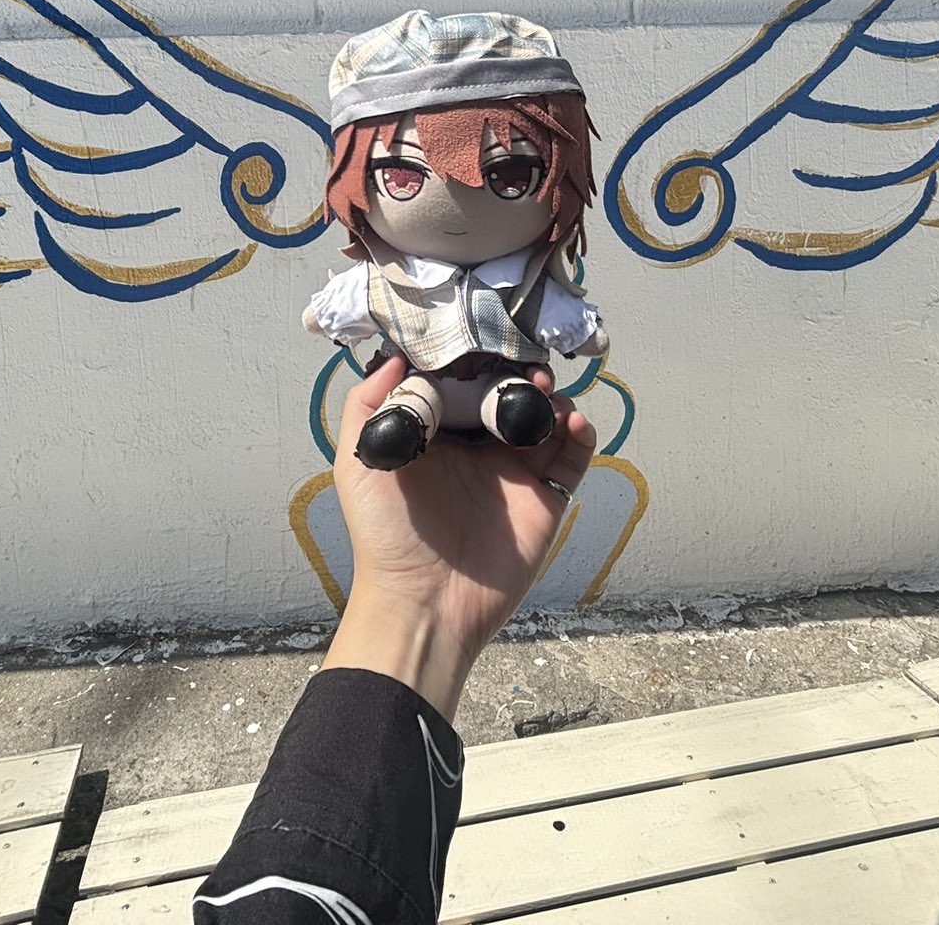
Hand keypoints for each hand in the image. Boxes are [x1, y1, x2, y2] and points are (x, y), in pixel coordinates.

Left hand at [320, 357, 596, 720]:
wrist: (424, 603)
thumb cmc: (386, 535)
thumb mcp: (358, 464)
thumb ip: (369, 405)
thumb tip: (396, 354)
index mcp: (437, 433)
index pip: (463, 381)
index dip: (476, 357)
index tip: (486, 334)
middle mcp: (478, 447)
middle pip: (510, 392)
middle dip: (521, 370)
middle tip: (526, 361)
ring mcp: (515, 472)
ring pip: (546, 417)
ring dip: (553, 395)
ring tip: (547, 390)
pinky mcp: (546, 498)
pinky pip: (572, 457)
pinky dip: (580, 432)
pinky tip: (571, 420)